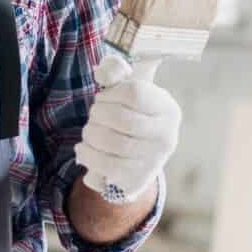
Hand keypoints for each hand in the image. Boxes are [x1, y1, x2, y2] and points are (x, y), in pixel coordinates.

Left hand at [75, 74, 181, 203]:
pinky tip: (83, 149)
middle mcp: (167, 136)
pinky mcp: (137, 181)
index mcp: (168, 109)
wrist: (135, 154)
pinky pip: (108, 168)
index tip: (102, 97)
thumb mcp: (125, 87)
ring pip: (113, 144)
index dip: (110, 93)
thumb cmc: (128, 112)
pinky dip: (88, 156)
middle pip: (122, 120)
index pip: (135, 93)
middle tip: (93, 115)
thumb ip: (115, 70)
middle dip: (97, 115)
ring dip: (90, 135)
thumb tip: (104, 73)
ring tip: (88, 132)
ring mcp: (154, 161)